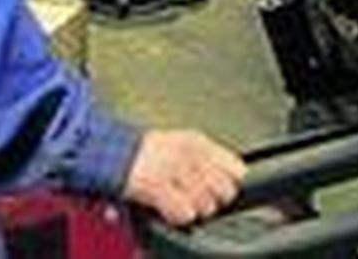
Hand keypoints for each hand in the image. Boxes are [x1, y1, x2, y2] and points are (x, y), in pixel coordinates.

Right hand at [123, 129, 244, 225]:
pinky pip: (184, 213)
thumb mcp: (186, 141)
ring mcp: (175, 171)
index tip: (224, 186)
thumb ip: (213, 155)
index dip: (232, 183)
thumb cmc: (152, 150)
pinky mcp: (159, 188)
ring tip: (183, 202)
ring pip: (206, 205)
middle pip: (224, 191)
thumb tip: (239, 174)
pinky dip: (179, 216)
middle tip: (203, 198)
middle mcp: (190, 155)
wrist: (119, 153)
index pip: (236, 169)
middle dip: (216, 200)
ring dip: (196, 210)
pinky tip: (172, 208)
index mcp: (199, 142)